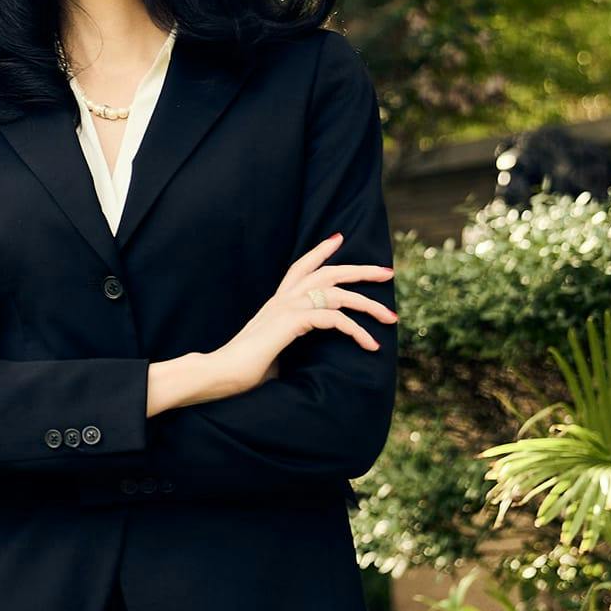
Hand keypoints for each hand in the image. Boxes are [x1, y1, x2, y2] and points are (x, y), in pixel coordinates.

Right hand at [205, 232, 395, 398]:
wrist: (219, 373)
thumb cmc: (243, 370)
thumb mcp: (274, 350)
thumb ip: (290, 344)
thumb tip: (308, 359)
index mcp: (276, 303)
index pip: (300, 267)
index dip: (320, 251)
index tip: (338, 237)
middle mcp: (281, 299)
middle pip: (327, 272)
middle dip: (360, 270)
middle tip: (387, 272)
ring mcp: (285, 308)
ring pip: (337, 293)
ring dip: (368, 304)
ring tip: (390, 318)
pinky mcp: (290, 322)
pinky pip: (333, 318)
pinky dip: (355, 330)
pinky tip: (369, 344)